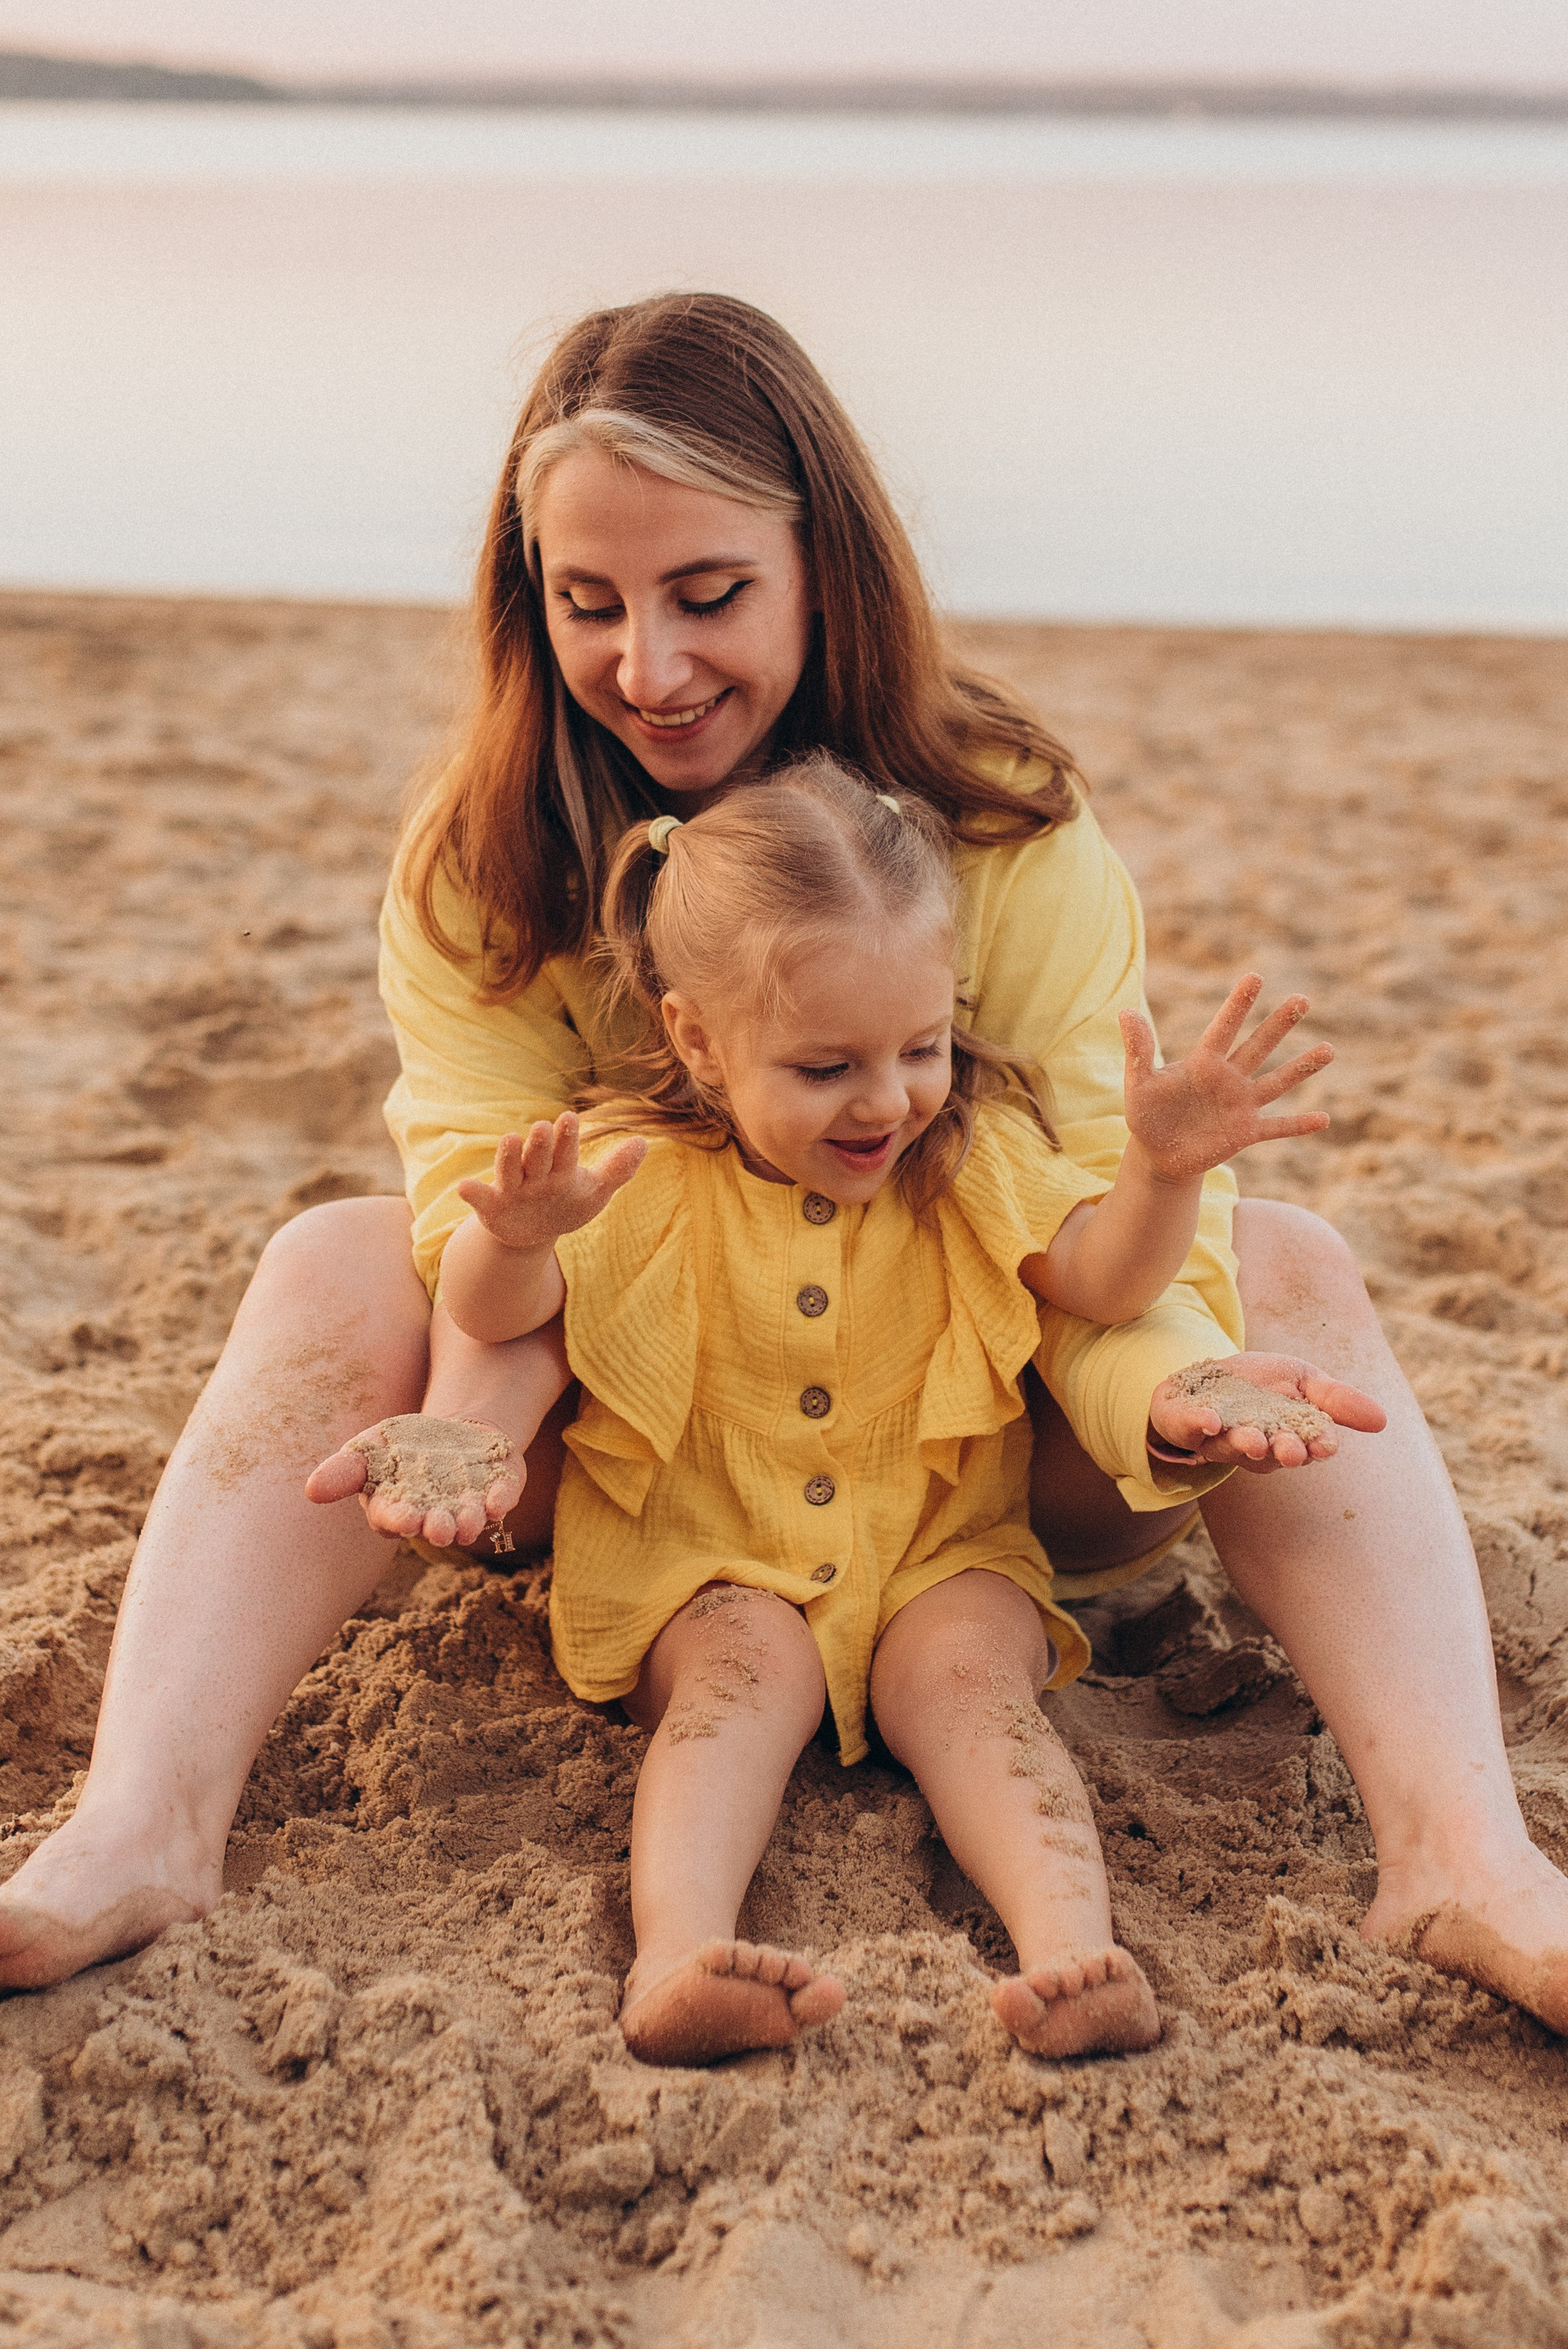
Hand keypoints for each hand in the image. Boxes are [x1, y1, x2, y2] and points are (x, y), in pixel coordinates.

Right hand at [306, 1415, 524, 1547]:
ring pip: (468, 1520)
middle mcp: (434, 1516)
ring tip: (469, 1519)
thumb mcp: (368, 1450)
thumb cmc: (402, 1447)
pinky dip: (502, 1500)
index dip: (397, 1519)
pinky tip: (498, 1501)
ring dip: (468, 1521)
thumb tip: (311, 1491)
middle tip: (437, 1526)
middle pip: (433, 1525)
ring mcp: (469, 1506)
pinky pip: (502, 1499)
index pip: (394, 1519)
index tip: (401, 1517)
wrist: (454, 1431)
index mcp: (398, 1510)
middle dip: (435, 1526)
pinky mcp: (498, 1491)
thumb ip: (343, 1470)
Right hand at [456, 1114, 646, 1250]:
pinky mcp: (492, 1207)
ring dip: (508, 1157)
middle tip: (545, 1126)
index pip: (566, 1151)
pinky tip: (463, 1187)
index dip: (567, 1137)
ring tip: (510, 1139)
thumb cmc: (566, 1202)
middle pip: (538, 1158)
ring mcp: (512, 1189)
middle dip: (541, 1144)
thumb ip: (617, 1170)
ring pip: (509, 1171)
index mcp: (561, 1168)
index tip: (570, 1118)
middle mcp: (534, 1173)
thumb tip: (643, 1142)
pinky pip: (480, 1199)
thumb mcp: (594, 1192)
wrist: (534, 1231)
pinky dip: (472, 1193)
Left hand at [1120, 976, 1332, 1184]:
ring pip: (1277, 1081)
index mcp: (1203, 1063)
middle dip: (1279, 1024)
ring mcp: (1240, 1105)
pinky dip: (1298, 1125)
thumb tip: (1125, 1012)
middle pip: (1258, 1046)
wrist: (1157, 1154)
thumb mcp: (1138, 1084)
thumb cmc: (1146, 1114)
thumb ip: (1138, 1050)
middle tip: (1303, 999)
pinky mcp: (1245, 1132)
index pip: (1224, 1028)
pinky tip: (1324, 1119)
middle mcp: (1228, 1078)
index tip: (1255, 977)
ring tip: (1329, 1049)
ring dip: (1302, 1067)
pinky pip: (1276, 1127)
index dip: (1238, 1004)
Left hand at [1149, 1352, 1386, 1473]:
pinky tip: (1207, 1420)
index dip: (1317, 1444)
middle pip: (1274, 1453)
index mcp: (1290, 1435)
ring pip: (1235, 1446)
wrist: (1203, 1376)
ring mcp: (1221, 1437)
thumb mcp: (1303, 1380)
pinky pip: (1192, 1427)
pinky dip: (1199, 1423)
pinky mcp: (1188, 1424)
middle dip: (1284, 1451)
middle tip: (1292, 1451)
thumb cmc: (1260, 1384)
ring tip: (1254, 1439)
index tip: (1325, 1444)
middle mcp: (1258, 1444)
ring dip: (1246, 1443)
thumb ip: (1336, 1399)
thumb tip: (1382, 1421)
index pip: (1310, 1444)